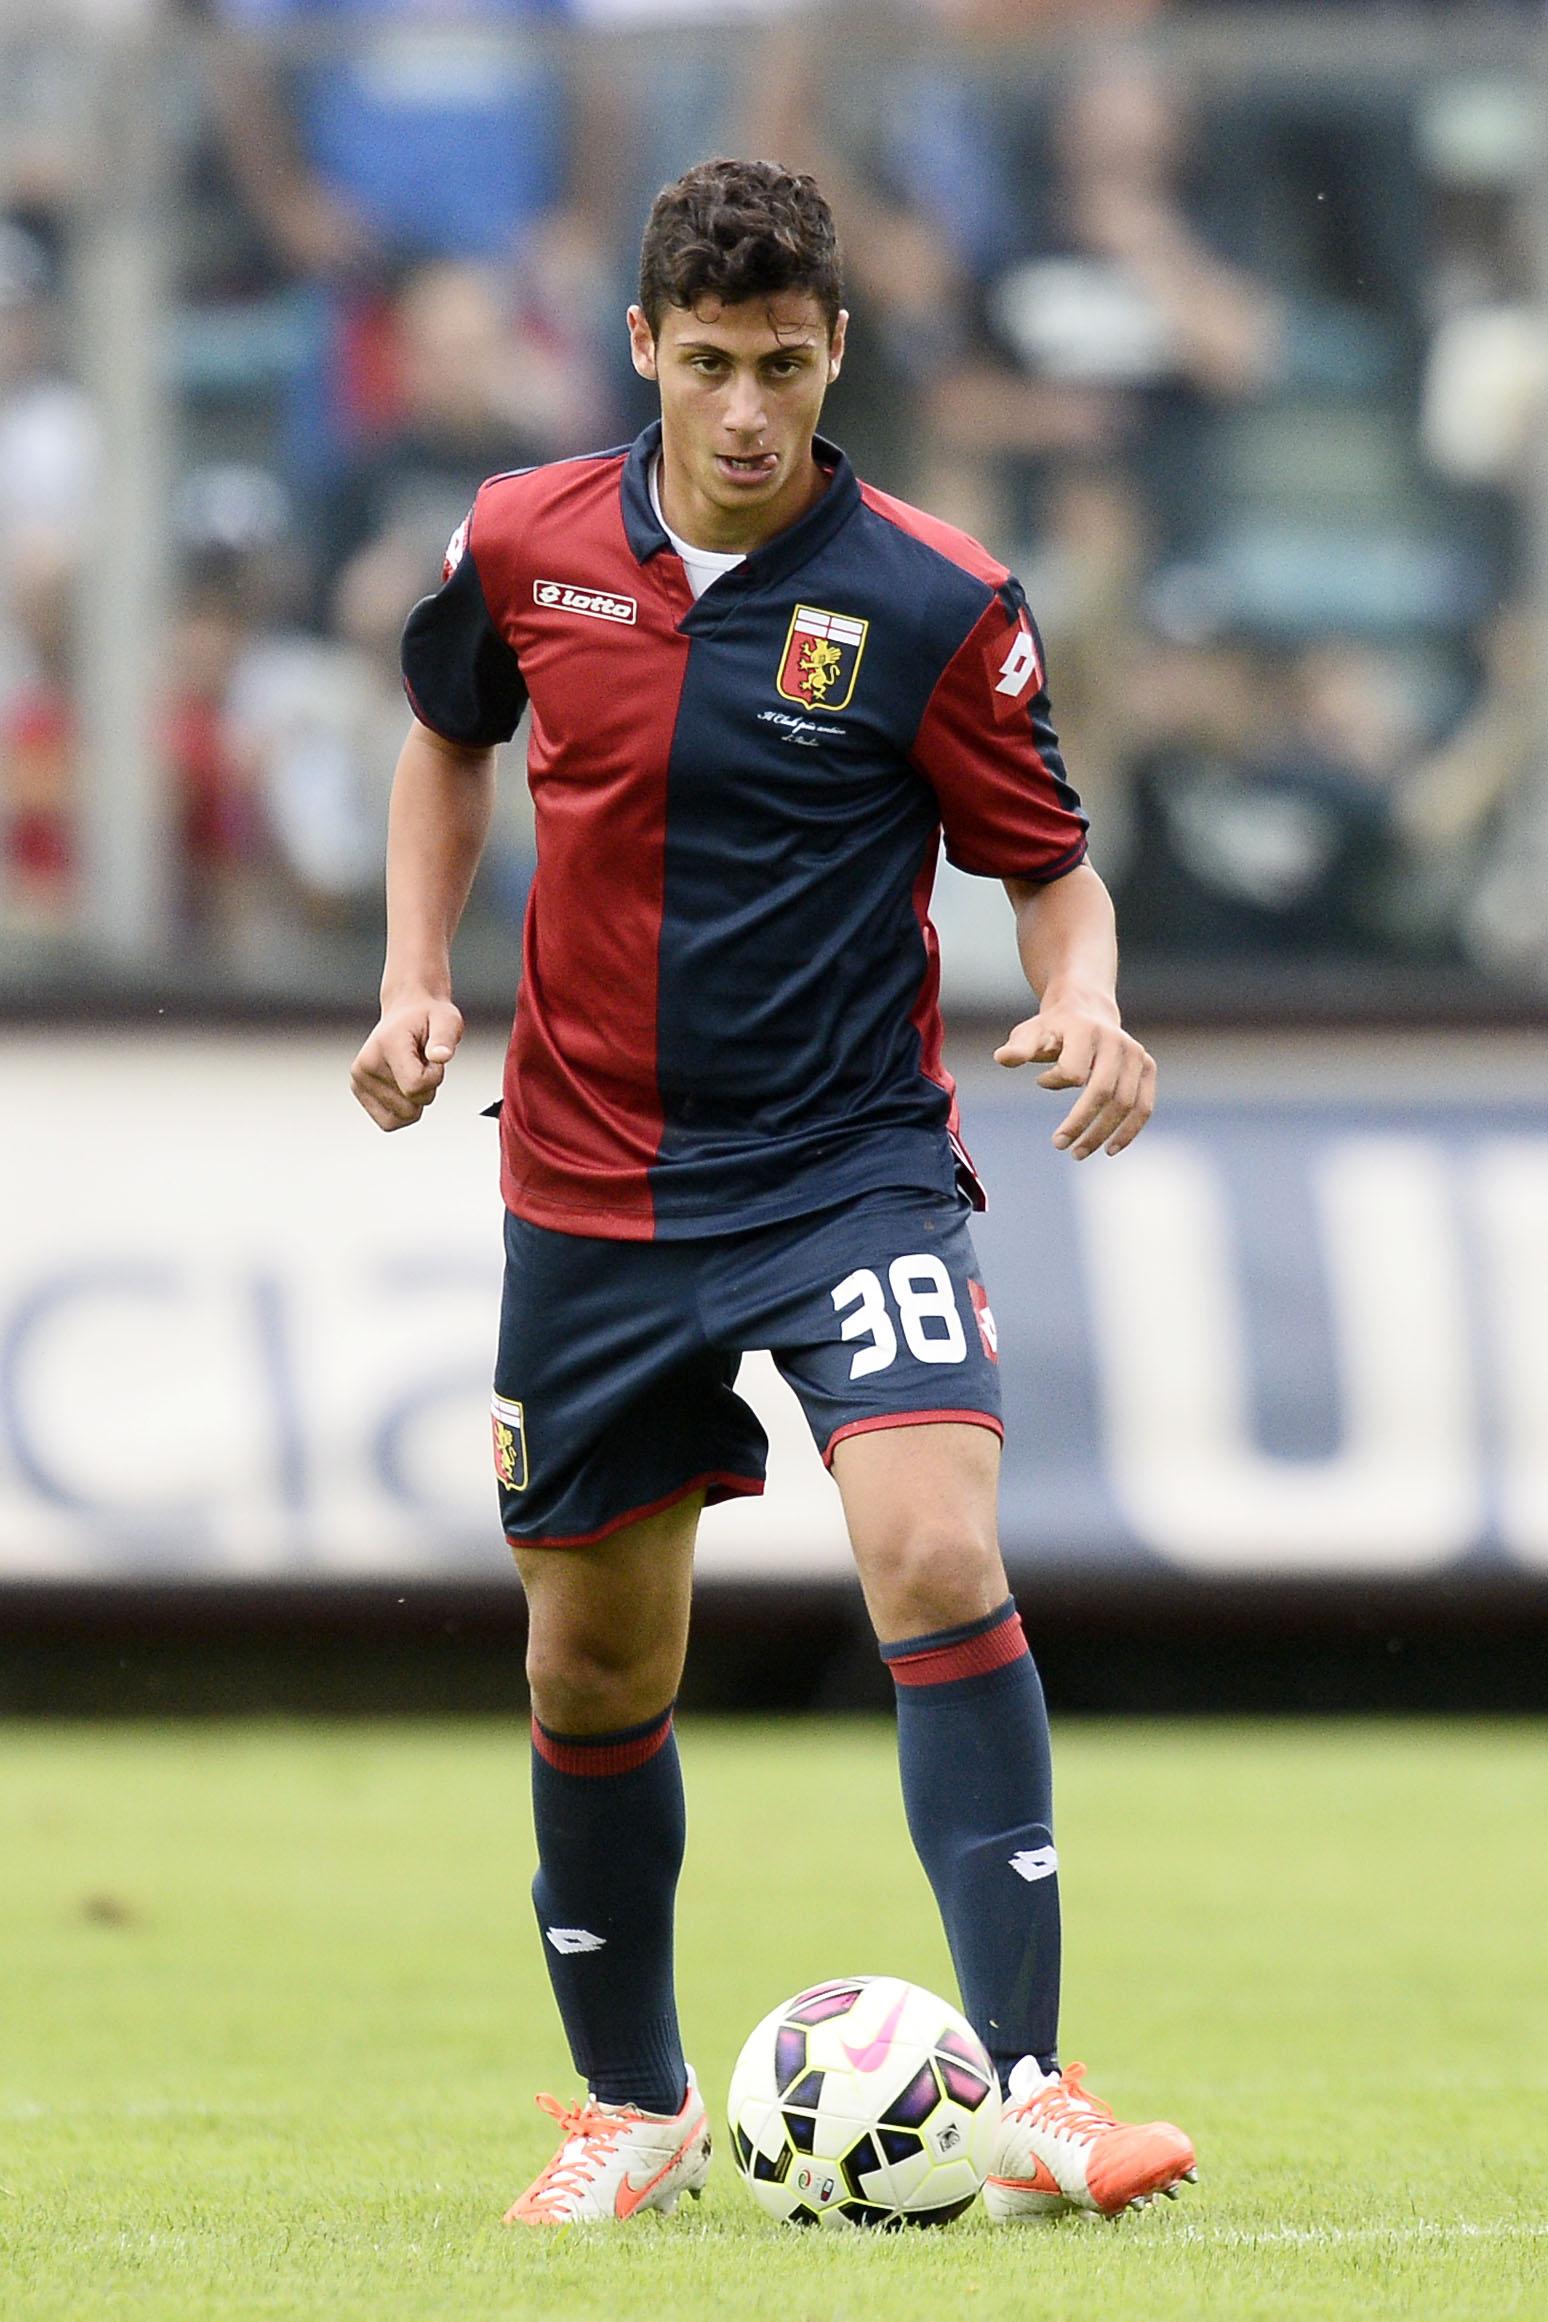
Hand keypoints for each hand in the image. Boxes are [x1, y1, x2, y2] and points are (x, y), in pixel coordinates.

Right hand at [350, 996, 463, 1131]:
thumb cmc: (428, 1017)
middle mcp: (365, 1065)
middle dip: (426, 1089)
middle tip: (422, 1062)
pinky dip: (405, 1108)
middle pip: (410, 1107)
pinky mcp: (359, 1091)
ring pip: (402, 1117)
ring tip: (413, 1069)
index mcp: (385, 1045)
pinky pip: (390, 1121)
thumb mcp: (447, 1020)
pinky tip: (404, 1083)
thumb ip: (445, 1038)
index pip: (416, 1087)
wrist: (407, 1012)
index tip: (433, 1058)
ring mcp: (359, 1080)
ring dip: (416, 1098)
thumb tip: (442, 1056)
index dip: (434, 1078)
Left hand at [994, 1002, 1154, 1157]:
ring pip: (1125, 1103)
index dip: (1055, 1081)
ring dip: (1102, 1134)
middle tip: (1059, 1145)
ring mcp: (1135, 1054)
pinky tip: (1110, 1149)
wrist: (1087, 1010)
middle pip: (1103, 1091)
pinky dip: (1129, 1131)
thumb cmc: (1052, 1029)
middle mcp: (1116, 1041)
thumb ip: (1019, 1049)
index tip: (1041, 1080)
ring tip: (1078, 1153)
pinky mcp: (1147, 1067)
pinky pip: (1143, 1106)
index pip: (1074, 1069)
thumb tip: (1002, 1059)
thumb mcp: (1030, 1033)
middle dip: (1081, 1123)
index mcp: (1086, 1030)